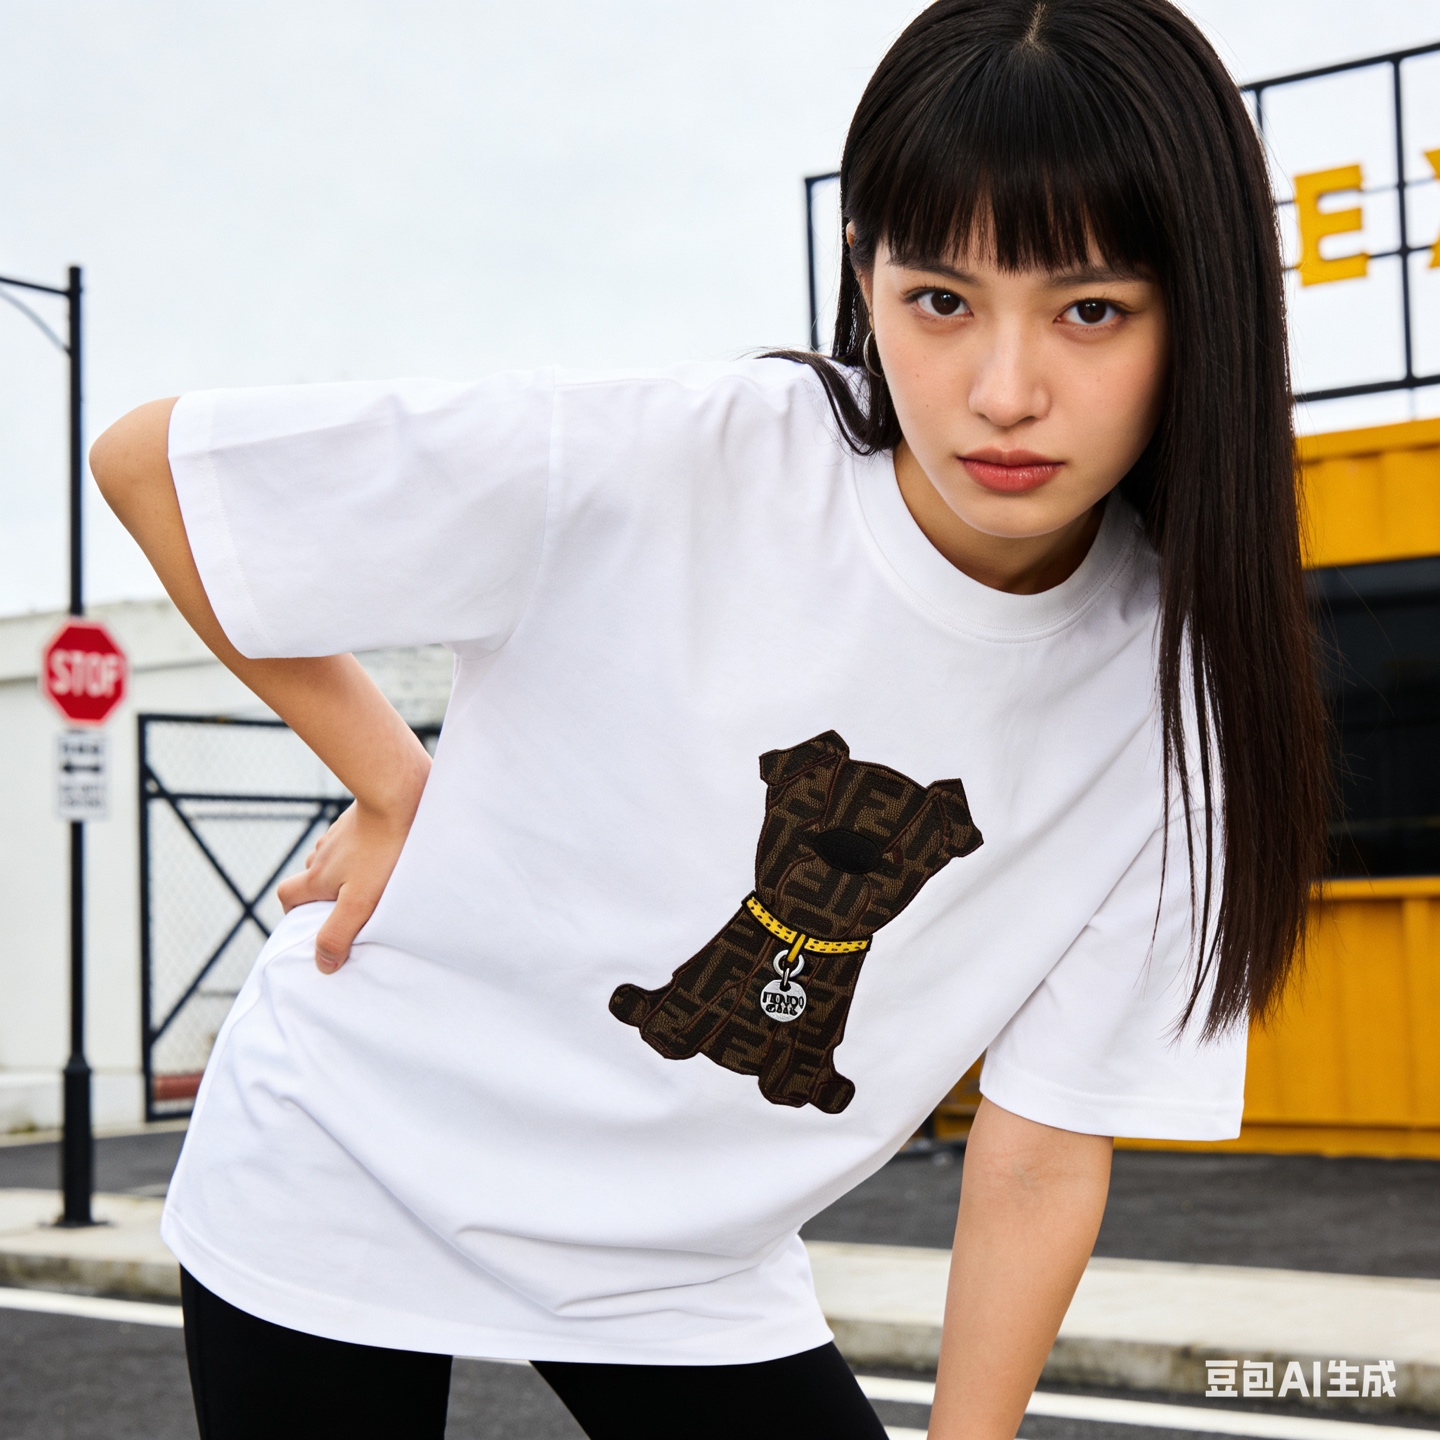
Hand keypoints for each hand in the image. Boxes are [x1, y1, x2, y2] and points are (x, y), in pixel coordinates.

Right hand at [277, 768, 426, 972]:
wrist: (399, 794)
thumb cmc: (382, 851)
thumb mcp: (360, 901)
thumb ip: (338, 933)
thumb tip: (323, 964)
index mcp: (317, 875)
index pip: (287, 895)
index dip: (294, 911)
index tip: (314, 923)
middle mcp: (323, 852)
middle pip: (313, 876)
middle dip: (326, 894)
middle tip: (354, 907)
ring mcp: (342, 832)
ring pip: (336, 857)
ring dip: (348, 871)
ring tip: (375, 882)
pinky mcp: (363, 817)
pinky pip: (357, 839)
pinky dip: (364, 850)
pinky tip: (387, 854)